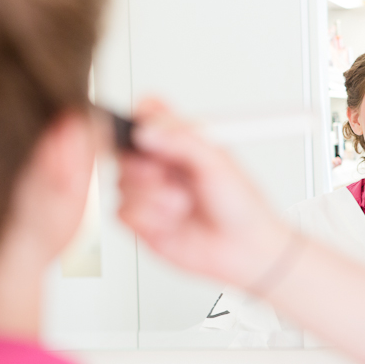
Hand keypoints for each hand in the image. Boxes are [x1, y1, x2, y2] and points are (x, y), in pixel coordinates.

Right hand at [117, 99, 292, 289]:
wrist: (243, 250)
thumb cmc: (241, 206)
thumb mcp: (217, 162)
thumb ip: (181, 139)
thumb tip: (147, 130)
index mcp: (180, 140)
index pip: (147, 113)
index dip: (140, 119)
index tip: (148, 133)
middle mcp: (161, 164)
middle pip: (124, 149)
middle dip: (144, 166)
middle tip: (165, 175)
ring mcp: (149, 191)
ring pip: (121, 182)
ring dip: (152, 197)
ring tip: (181, 204)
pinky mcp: (141, 220)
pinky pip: (122, 212)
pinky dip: (148, 218)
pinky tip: (171, 221)